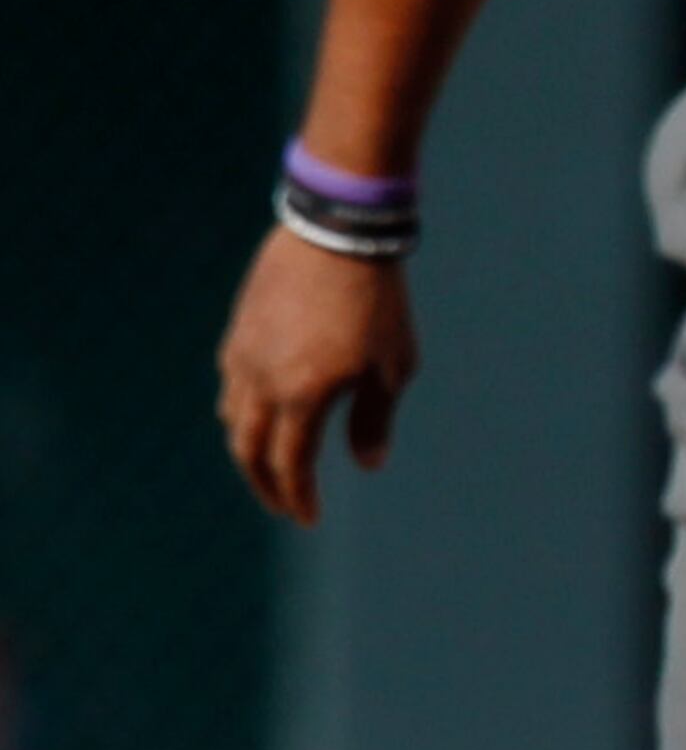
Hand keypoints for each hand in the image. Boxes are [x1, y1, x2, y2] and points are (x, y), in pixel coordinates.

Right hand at [216, 227, 417, 527]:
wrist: (339, 232)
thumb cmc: (378, 299)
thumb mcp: (391, 364)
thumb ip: (375, 418)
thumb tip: (368, 464)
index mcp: (301, 395)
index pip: (290, 466)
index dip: (298, 498)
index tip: (309, 518)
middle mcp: (261, 382)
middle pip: (249, 451)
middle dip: (266, 485)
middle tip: (284, 504)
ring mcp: (243, 354)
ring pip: (233, 418)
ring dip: (250, 449)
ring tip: (272, 463)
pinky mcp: (239, 330)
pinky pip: (230, 383)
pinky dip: (241, 409)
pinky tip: (260, 411)